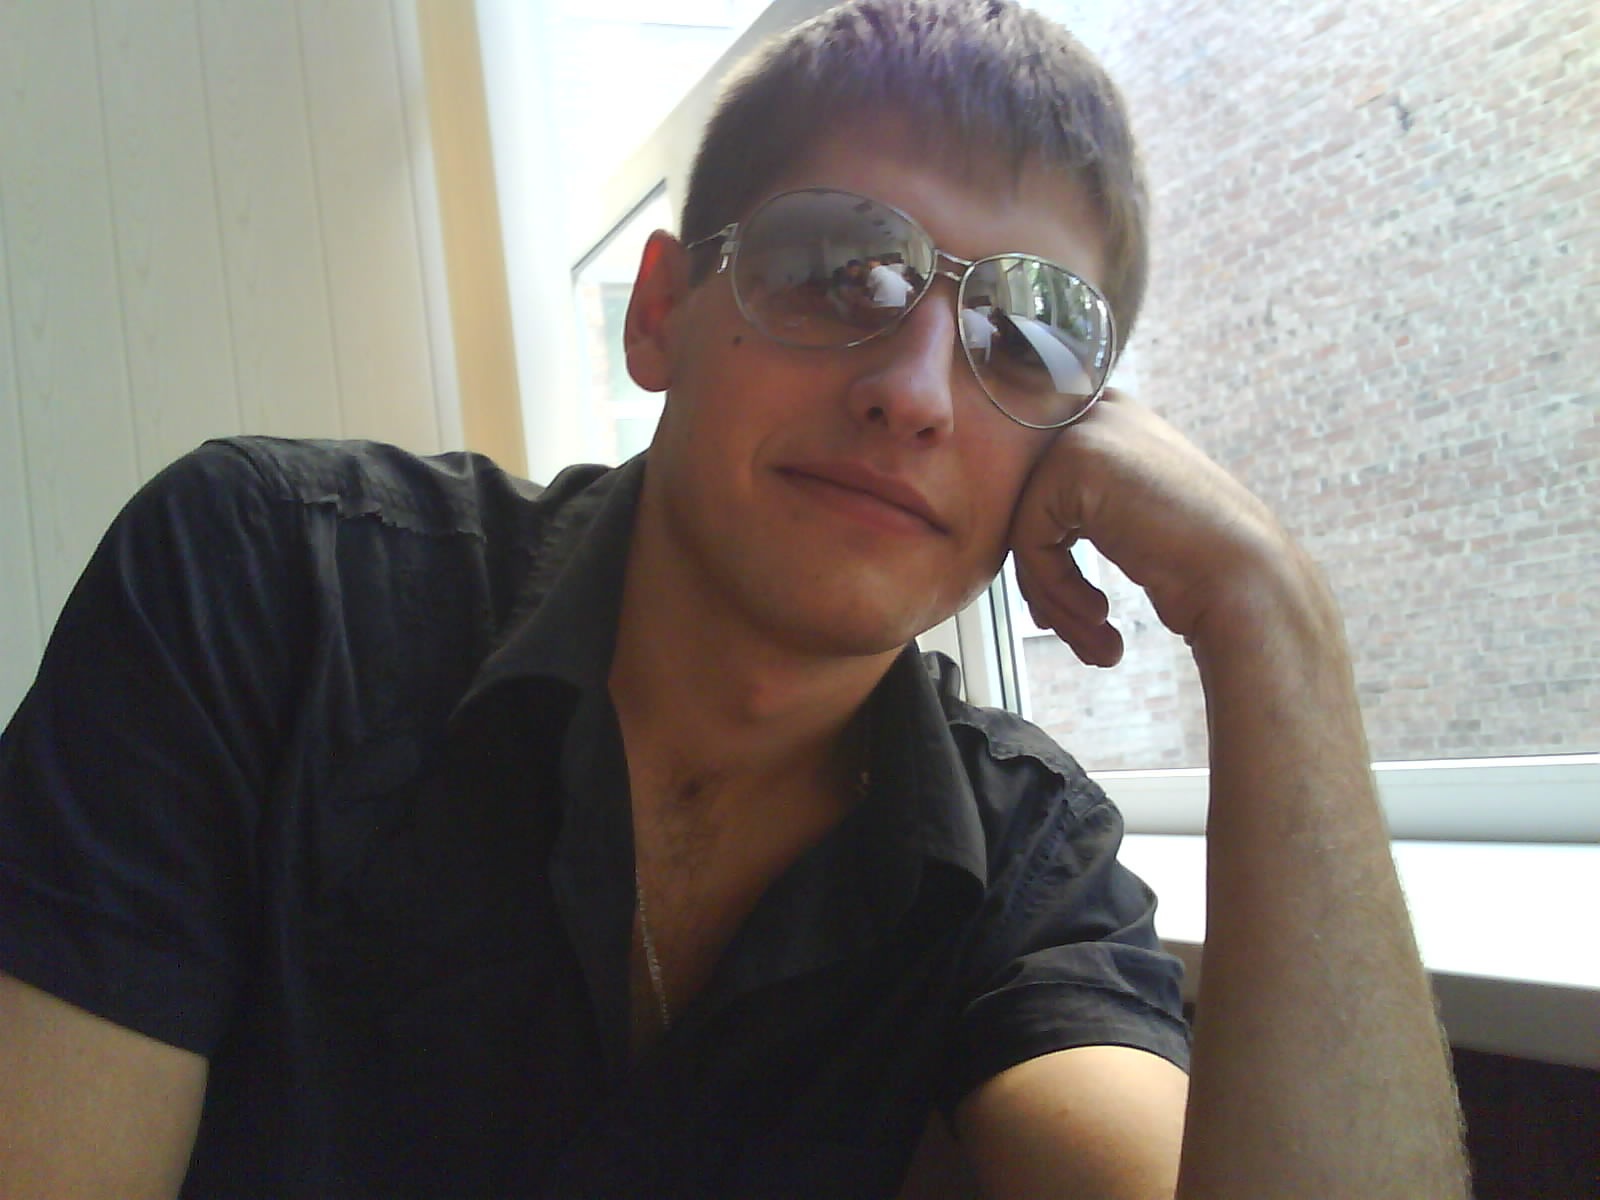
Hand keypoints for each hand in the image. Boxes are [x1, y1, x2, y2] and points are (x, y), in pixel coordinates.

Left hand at [1008, 391, 1301, 667]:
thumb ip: (1079, 511)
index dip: (1053, 565)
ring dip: (1056, 599)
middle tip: (1088, 635)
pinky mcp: (1073, 461)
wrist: (1247, 580)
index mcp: (1113, 418)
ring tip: (1097, 641)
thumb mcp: (1130, 520)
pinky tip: (1102, 617)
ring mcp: (1086, 431)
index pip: (1043, 494)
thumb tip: (1015, 535)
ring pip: (1025, 530)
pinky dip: (1056, 590)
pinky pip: (1029, 539)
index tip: (1086, 616)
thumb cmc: (1198, 567)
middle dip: (1050, 585)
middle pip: (1031, 511)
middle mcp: (1099, 412)